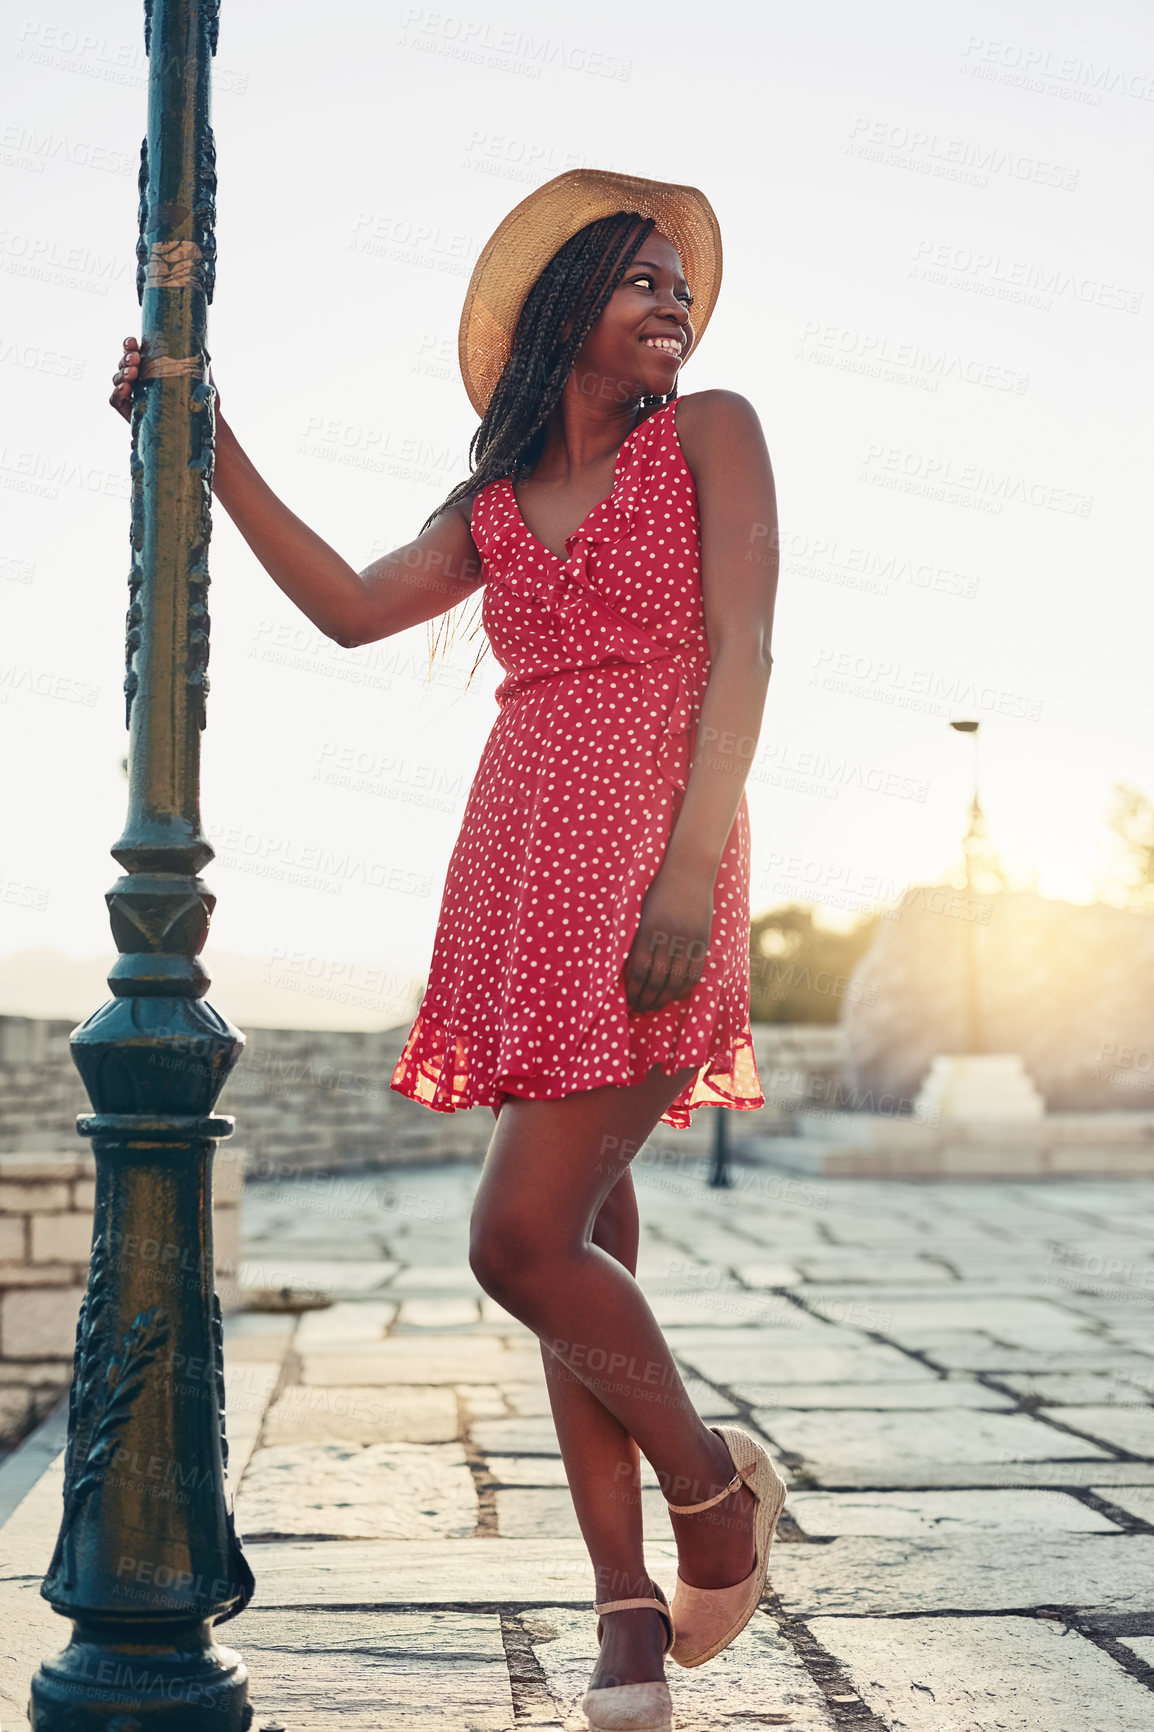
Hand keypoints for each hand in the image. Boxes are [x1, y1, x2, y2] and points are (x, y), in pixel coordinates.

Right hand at [109, 338, 224, 421]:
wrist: (201, 429)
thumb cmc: (200, 403)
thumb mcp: (201, 380)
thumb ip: (199, 365)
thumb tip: (201, 348)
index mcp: (152, 367)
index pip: (134, 351)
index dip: (130, 345)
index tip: (134, 342)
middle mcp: (141, 379)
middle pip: (124, 363)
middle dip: (126, 358)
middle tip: (136, 359)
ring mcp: (133, 395)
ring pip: (117, 378)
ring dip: (122, 373)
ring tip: (132, 373)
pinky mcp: (130, 412)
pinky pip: (115, 400)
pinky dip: (117, 392)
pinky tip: (125, 388)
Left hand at [622, 861, 714, 1012]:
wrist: (688, 869)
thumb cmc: (657, 888)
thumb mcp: (640, 911)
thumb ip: (635, 938)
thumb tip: (627, 969)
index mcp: (647, 930)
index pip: (638, 971)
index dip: (632, 991)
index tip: (627, 1001)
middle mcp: (667, 937)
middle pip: (656, 980)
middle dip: (646, 999)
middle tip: (639, 1009)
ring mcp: (687, 940)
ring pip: (675, 980)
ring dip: (663, 998)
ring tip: (654, 1006)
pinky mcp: (702, 940)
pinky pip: (694, 972)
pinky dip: (684, 988)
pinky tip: (675, 995)